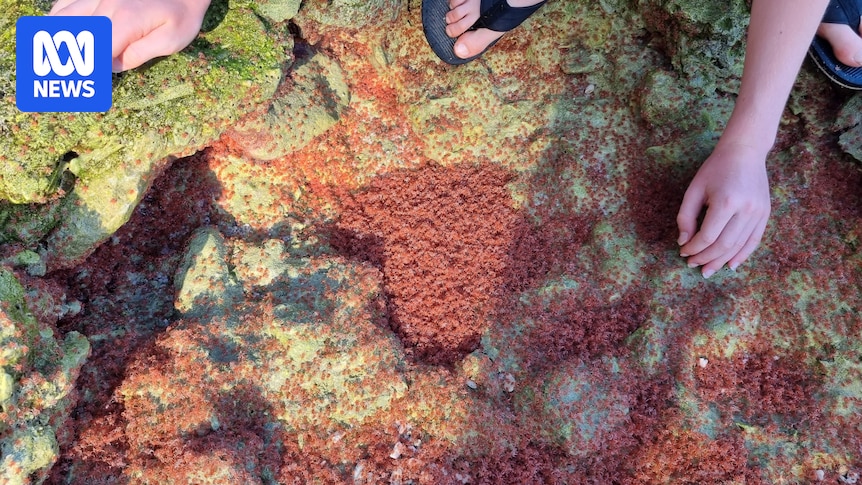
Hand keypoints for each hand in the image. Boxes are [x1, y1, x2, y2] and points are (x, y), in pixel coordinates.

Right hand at [50, 0, 211, 71]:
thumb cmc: (181, 15)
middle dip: (65, 58)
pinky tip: (58, 30)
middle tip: (60, 77)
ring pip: (63, 16)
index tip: (81, 85)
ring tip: (52, 57)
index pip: (95, 52)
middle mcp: (105, 5)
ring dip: (55, 37)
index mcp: (124, 22)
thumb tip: (111, 66)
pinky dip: (58, 17)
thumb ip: (138, 55)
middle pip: (73, 35)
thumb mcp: (170, 41)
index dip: (87, 71)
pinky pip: (66, 2)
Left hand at [676, 142, 771, 277]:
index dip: (693, 248)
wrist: (745, 152)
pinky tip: (730, 265)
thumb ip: (686, 216)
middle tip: (692, 265)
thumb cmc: (715, 169)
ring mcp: (759, 213)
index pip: (707, 236)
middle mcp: (746, 210)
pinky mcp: (765, 214)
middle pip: (724, 245)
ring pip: (739, 246)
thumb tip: (683, 242)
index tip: (683, 252)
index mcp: (726, 202)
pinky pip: (754, 240)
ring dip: (721, 260)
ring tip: (707, 270)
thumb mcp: (694, 189)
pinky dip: (742, 255)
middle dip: (706, 258)